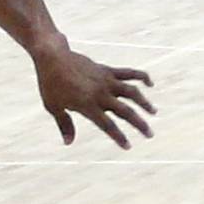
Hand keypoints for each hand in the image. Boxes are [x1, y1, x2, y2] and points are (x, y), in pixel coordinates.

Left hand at [32, 35, 153, 148]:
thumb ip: (65, 125)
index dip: (119, 137)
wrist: (53, 57)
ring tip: (153, 111)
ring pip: (132, 92)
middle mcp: (101, 94)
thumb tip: (69, 143)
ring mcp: (106, 81)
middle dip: (139, 124)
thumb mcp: (53, 107)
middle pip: (125, 111)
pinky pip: (129, 73)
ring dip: (144, 103)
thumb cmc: (50, 84)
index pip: (107, 125)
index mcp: (87, 105)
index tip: (128, 146)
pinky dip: (141, 77)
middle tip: (150, 134)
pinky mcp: (107, 70)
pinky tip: (150, 84)